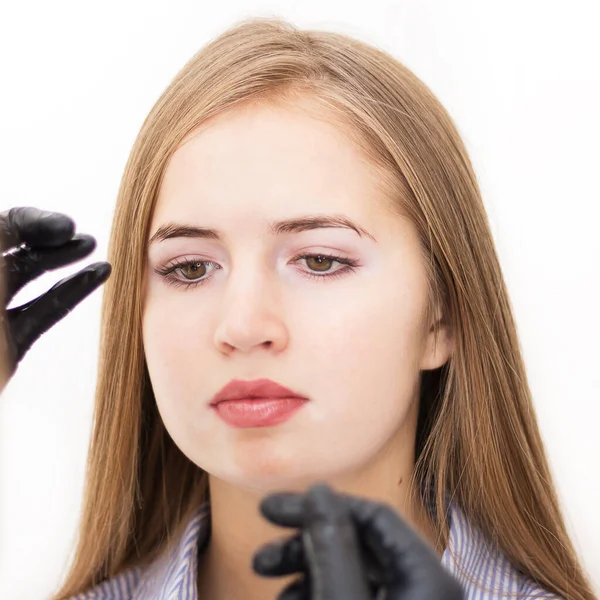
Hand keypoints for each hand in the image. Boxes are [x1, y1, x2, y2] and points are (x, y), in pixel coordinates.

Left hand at [0, 207, 110, 383]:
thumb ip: (1, 237)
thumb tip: (20, 222)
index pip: (2, 227)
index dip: (32, 221)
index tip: (65, 226)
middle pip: (16, 249)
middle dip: (52, 238)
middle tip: (83, 238)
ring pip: (31, 278)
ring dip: (66, 260)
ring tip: (94, 248)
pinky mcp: (10, 344)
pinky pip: (45, 310)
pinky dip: (73, 290)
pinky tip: (99, 274)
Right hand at [253, 483, 464, 599]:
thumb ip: (332, 546)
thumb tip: (320, 490)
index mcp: (428, 579)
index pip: (373, 515)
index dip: (319, 506)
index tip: (272, 510)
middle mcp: (425, 590)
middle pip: (360, 543)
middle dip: (305, 543)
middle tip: (261, 557)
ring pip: (354, 571)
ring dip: (306, 570)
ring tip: (267, 582)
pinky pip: (356, 594)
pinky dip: (321, 590)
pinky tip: (289, 599)